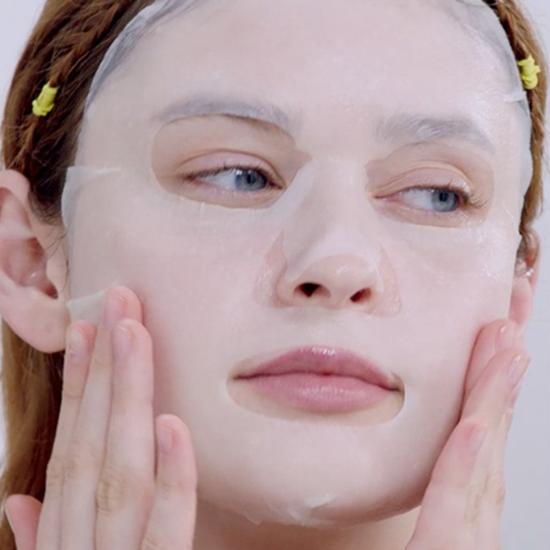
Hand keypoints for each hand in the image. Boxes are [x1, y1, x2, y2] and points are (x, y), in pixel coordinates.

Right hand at [5, 286, 197, 548]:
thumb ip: (41, 539)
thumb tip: (17, 500)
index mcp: (61, 537)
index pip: (69, 447)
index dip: (75, 386)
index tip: (84, 329)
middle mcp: (79, 543)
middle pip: (90, 444)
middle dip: (100, 368)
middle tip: (117, 300)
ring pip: (119, 469)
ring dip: (124, 396)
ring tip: (132, 333)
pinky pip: (167, 528)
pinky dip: (171, 478)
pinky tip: (172, 424)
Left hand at [405, 319, 529, 549]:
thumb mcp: (419, 529)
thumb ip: (425, 490)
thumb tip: (429, 438)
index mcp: (462, 501)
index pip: (479, 428)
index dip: (491, 378)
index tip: (497, 327)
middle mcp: (473, 511)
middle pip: (491, 427)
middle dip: (504, 367)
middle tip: (512, 309)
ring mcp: (468, 535)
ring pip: (482, 452)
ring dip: (494, 396)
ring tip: (507, 340)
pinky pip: (454, 501)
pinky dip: (466, 461)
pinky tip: (473, 425)